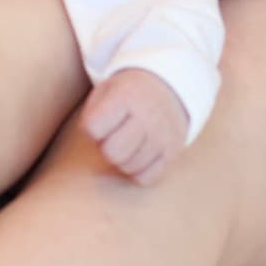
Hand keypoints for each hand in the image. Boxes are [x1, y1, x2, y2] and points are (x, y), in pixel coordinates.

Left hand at [80, 68, 189, 185]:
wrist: (168, 88)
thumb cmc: (127, 93)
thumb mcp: (106, 89)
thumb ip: (92, 113)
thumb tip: (93, 142)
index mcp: (126, 95)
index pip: (93, 128)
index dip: (92, 129)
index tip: (101, 121)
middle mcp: (148, 115)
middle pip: (111, 153)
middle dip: (106, 147)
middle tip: (113, 136)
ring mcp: (163, 134)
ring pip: (129, 167)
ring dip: (122, 160)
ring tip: (126, 144)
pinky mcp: (173, 151)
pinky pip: (146, 177)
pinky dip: (138, 172)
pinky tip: (138, 156)